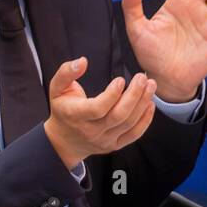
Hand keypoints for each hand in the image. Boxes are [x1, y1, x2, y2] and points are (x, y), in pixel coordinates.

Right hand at [43, 58, 157, 169]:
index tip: (121, 80)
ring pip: (128, 123)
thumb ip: (66, 72)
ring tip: (150, 86)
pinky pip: (134, 134)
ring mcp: (104, 140)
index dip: (112, 95)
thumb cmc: (62, 109)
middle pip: (118, 115)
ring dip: (142, 104)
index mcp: (75, 115)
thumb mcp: (56, 88)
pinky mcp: (114, 145)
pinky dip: (145, 120)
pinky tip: (149, 104)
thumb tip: (83, 61)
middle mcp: (90, 131)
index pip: (97, 108)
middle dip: (134, 95)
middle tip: (142, 78)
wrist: (64, 140)